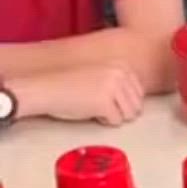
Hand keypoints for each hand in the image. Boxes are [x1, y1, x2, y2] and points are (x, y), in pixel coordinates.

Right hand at [11, 65, 145, 125]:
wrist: (47, 88)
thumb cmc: (71, 85)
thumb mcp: (102, 75)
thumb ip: (122, 82)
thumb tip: (140, 103)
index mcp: (122, 65)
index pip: (140, 94)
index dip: (122, 102)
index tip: (103, 96)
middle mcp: (121, 74)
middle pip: (137, 106)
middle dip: (120, 110)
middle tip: (98, 103)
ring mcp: (114, 88)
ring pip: (129, 116)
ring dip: (113, 116)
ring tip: (94, 106)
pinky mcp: (105, 103)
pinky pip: (116, 122)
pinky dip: (103, 121)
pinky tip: (89, 111)